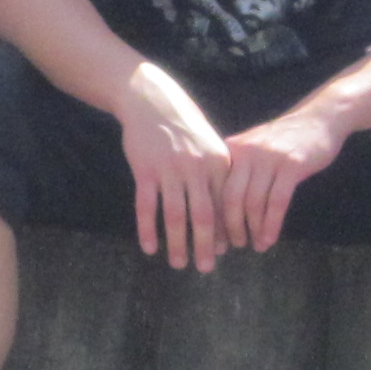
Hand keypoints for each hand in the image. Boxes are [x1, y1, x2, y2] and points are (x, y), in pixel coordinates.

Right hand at [115, 64, 235, 271]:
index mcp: (217, 162)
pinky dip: (148, 230)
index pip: (225, 204)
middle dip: (205, 245)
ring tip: (178, 264)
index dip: (226, 231)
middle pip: (204, 215)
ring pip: (175, 215)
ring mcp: (169, 169)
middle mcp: (196, 167)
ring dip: (177, 243)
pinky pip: (146, 206)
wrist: (152, 101)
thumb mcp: (209, 146)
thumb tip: (224, 219)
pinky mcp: (144, 170)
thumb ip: (217, 179)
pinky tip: (149, 248)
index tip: (225, 252)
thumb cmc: (184, 128)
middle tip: (206, 268)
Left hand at [221, 104, 344, 252]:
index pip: (217, 188)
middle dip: (232, 227)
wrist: (319, 118)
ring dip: (254, 229)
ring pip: (254, 203)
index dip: (217, 216)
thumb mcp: (254, 148)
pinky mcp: (291, 165)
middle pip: (231, 198)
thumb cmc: (285, 139)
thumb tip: (222, 209)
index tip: (219, 236)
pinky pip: (277, 202)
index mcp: (233, 149)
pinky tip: (270, 239)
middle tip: (237, 245)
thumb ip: (238, 170)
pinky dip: (272, 224)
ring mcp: (269, 158)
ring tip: (257, 245)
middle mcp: (246, 152)